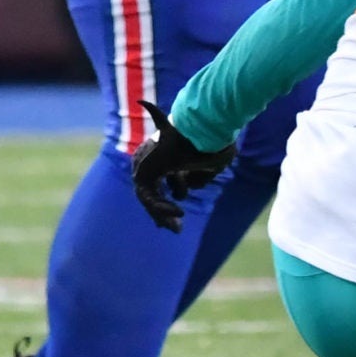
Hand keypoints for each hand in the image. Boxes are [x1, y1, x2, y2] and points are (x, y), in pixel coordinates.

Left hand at [130, 102, 235, 229]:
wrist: (205, 127)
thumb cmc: (212, 142)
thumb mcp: (211, 164)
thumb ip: (199, 177)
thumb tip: (190, 187)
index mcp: (165, 153)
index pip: (160, 181)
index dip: (170, 199)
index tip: (179, 215)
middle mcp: (150, 159)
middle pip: (151, 192)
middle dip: (163, 212)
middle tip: (176, 229)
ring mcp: (144, 164)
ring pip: (149, 197)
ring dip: (162, 215)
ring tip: (178, 227)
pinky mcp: (143, 172)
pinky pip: (148, 197)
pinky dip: (162, 208)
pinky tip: (179, 212)